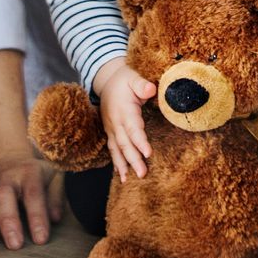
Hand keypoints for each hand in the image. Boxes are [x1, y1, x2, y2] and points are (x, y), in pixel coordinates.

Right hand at [0, 152, 62, 248]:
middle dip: (7, 220)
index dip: (37, 216)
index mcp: (28, 173)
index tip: (40, 239)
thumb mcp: (53, 177)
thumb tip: (56, 218)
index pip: (33, 194)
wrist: (6, 157)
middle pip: (2, 195)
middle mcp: (4, 179)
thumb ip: (56, 197)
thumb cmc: (33, 175)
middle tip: (14, 244)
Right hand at [93, 58, 156, 182]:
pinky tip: (121, 174)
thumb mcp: (133, 77)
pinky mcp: (110, 132)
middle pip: (124, 143)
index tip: (148, 153)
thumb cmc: (124, 80)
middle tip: (142, 174)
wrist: (106, 81)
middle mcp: (115, 122)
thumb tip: (151, 90)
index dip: (140, 141)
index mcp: (123, 110)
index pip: (133, 128)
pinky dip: (116, 162)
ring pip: (116, 149)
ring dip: (122, 165)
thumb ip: (141, 84)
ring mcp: (111, 128)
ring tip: (127, 180)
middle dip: (133, 160)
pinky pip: (112, 149)